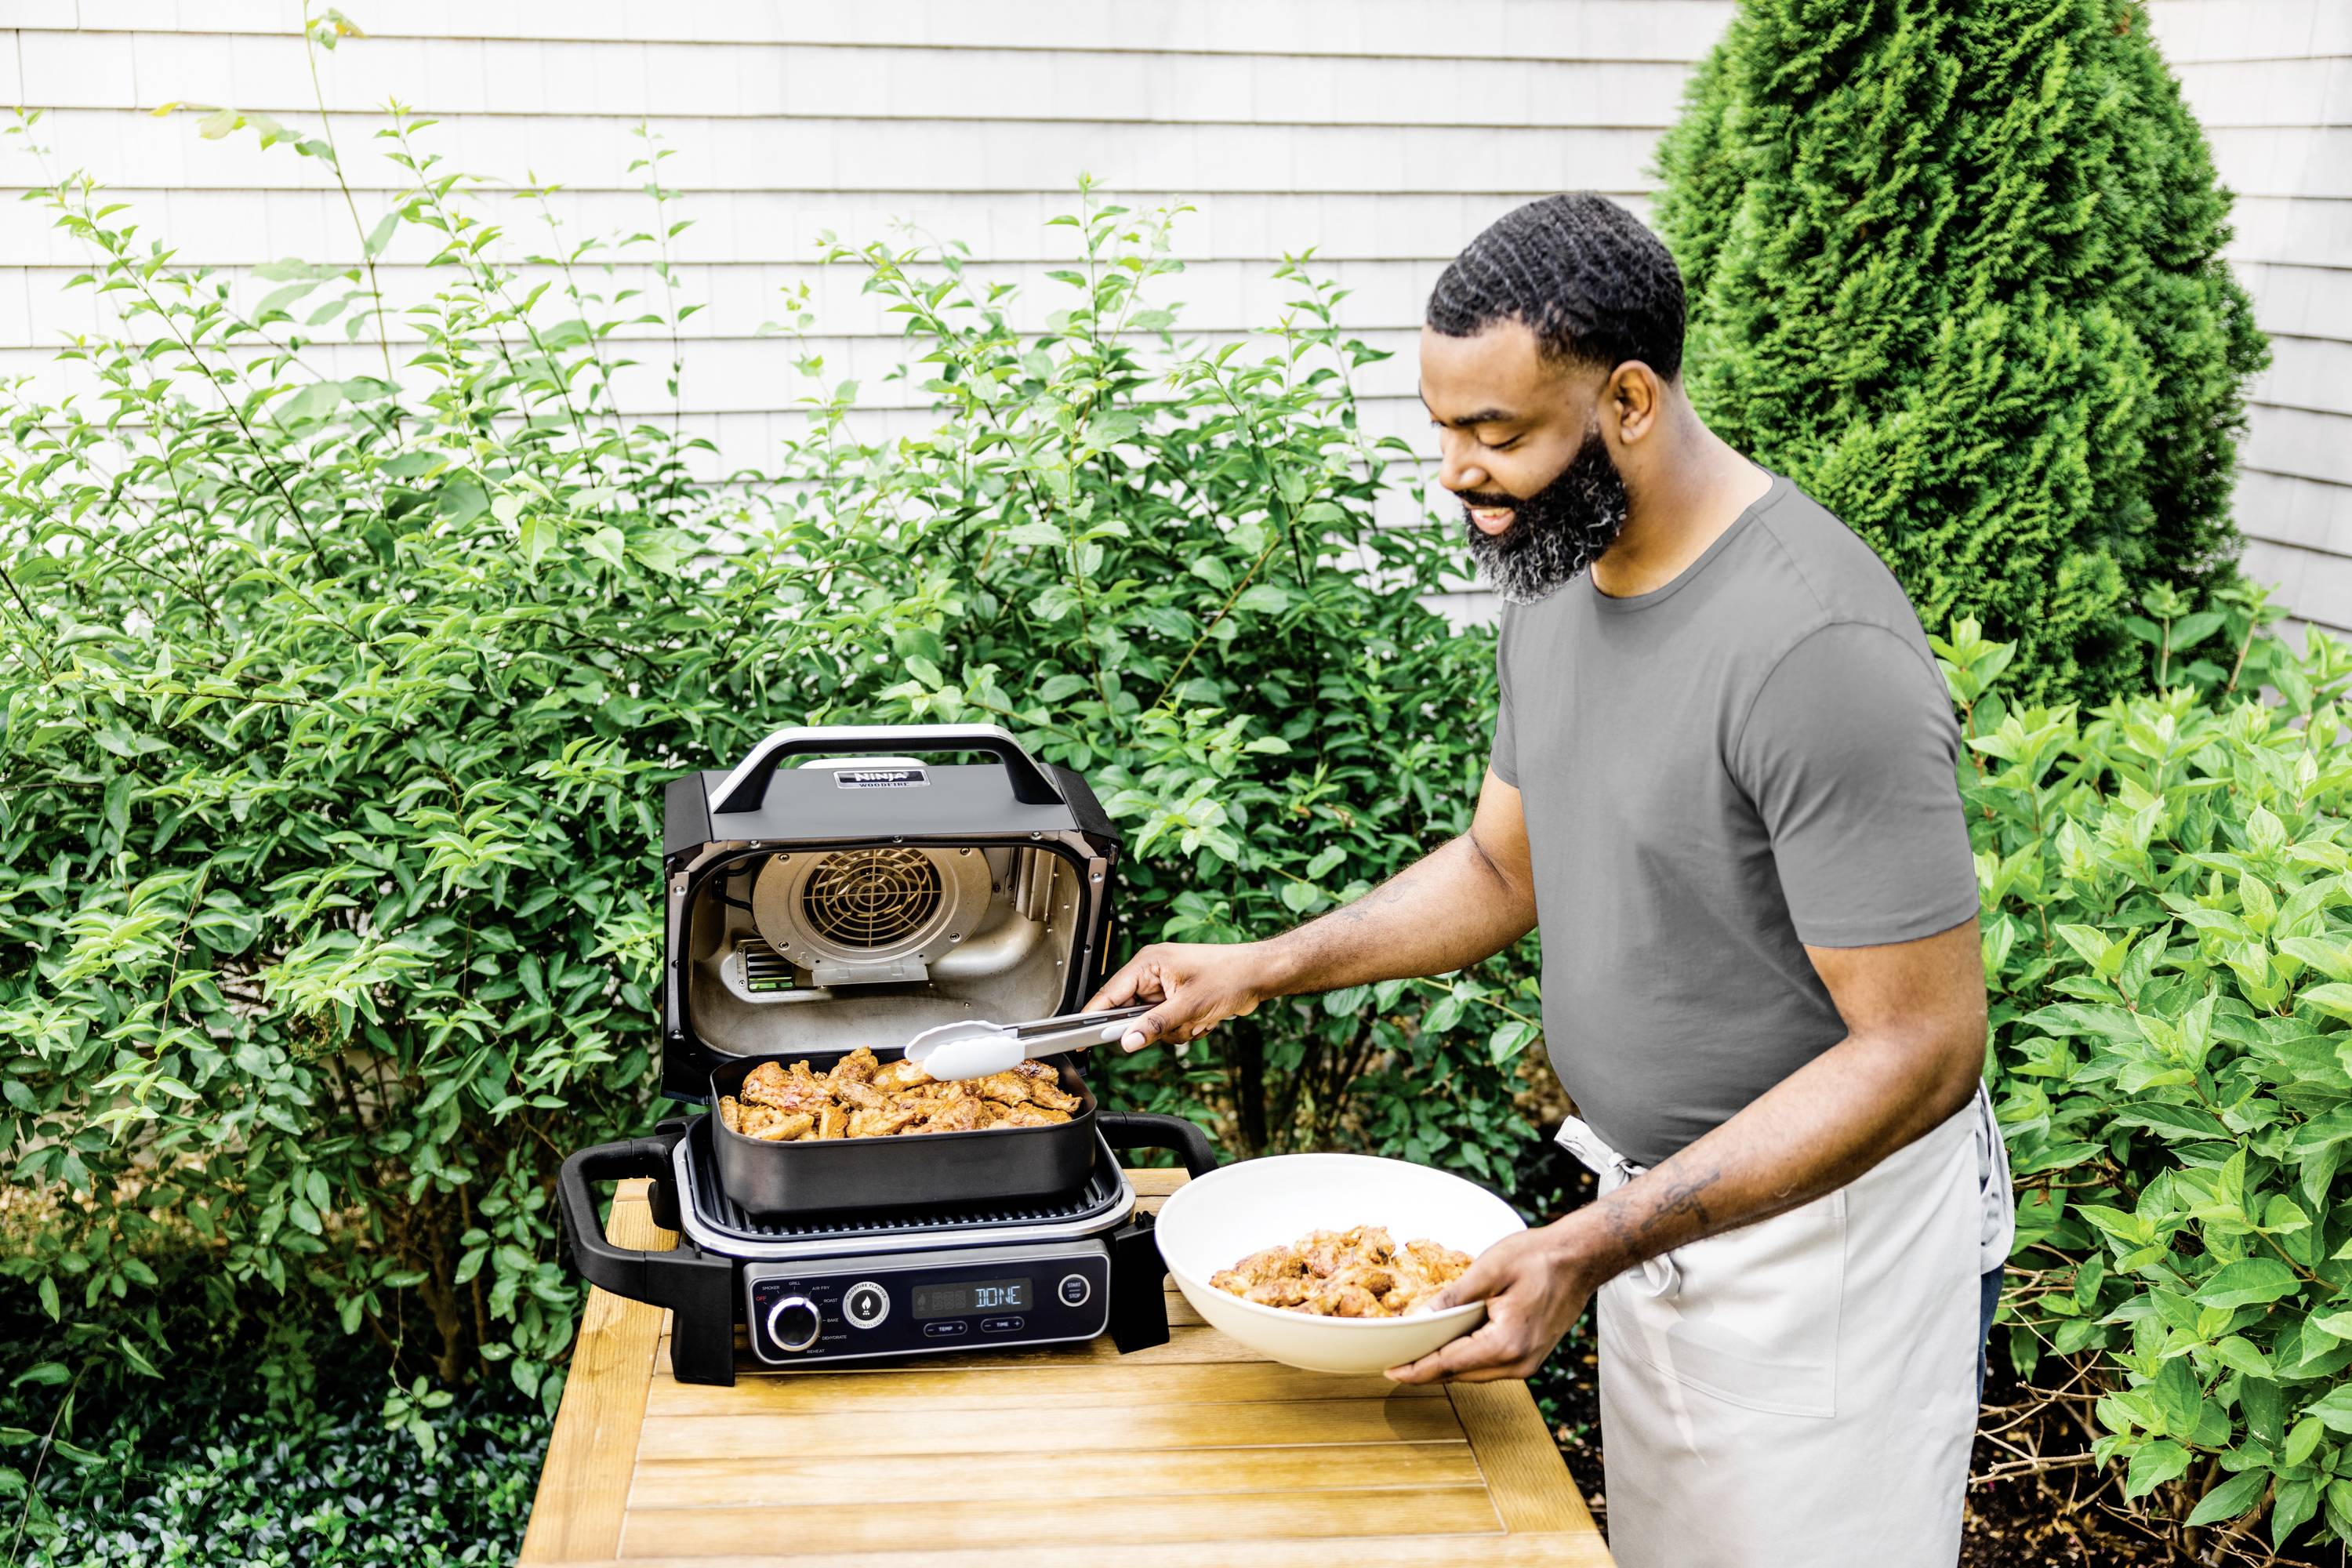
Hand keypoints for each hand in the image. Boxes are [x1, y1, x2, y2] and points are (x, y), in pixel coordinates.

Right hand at [1083, 941, 1279, 1052]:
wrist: (1259, 975)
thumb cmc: (1229, 975)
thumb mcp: (1189, 1005)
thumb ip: (1155, 1025)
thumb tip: (1128, 1041)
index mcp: (1148, 964)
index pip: (1110, 994)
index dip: (1095, 1018)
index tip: (1080, 1040)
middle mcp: (1153, 973)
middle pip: (1132, 1014)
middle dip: (1157, 1026)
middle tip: (1177, 1022)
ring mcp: (1166, 987)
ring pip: (1152, 1024)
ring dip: (1175, 1029)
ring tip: (1197, 1018)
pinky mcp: (1178, 998)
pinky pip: (1168, 1024)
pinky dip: (1185, 1028)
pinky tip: (1203, 1019)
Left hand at [1385, 1223, 1596, 1383]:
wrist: (1581, 1258)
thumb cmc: (1538, 1258)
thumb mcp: (1489, 1269)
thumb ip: (1453, 1297)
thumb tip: (1420, 1318)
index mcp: (1506, 1343)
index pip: (1449, 1365)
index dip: (1416, 1370)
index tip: (1390, 1372)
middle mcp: (1518, 1363)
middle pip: (1460, 1374)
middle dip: (1427, 1369)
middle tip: (1396, 1360)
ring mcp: (1527, 1364)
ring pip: (1474, 1372)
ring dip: (1447, 1364)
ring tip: (1417, 1352)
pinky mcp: (1530, 1357)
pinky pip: (1489, 1365)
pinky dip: (1467, 1357)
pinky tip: (1451, 1343)